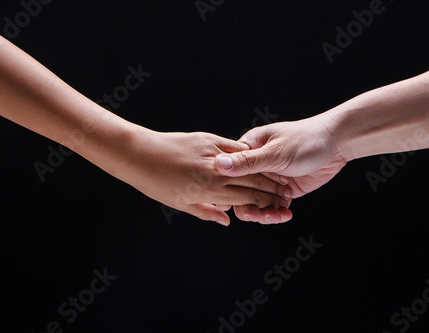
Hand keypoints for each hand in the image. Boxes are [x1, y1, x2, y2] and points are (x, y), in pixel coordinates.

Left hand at [93, 124, 290, 225]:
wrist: (140, 154)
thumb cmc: (156, 183)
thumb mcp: (181, 204)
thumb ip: (207, 212)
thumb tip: (227, 220)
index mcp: (209, 192)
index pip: (246, 199)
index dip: (265, 203)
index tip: (278, 205)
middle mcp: (215, 174)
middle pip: (253, 182)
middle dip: (273, 188)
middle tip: (288, 191)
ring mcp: (213, 155)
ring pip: (247, 163)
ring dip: (265, 170)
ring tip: (278, 174)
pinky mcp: (209, 139)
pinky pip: (234, 147)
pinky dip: (246, 153)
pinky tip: (256, 156)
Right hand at [214, 113, 346, 223]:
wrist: (337, 144)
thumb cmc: (305, 139)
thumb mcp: (275, 152)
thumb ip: (248, 162)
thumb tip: (218, 165)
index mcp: (248, 150)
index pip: (229, 173)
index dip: (228, 190)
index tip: (230, 205)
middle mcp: (257, 166)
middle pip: (242, 192)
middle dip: (247, 207)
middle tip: (257, 215)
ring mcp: (271, 179)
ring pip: (258, 203)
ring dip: (264, 213)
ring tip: (275, 216)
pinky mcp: (284, 190)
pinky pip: (274, 206)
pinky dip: (278, 214)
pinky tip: (285, 215)